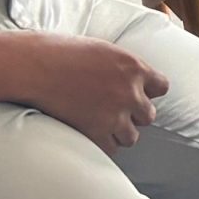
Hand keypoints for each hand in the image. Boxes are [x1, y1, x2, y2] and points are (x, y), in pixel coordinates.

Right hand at [16, 32, 168, 151]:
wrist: (36, 67)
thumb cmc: (64, 52)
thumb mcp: (103, 49)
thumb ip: (122, 66)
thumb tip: (132, 77)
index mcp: (133, 67)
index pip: (162, 87)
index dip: (149, 92)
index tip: (138, 94)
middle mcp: (129, 92)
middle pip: (148, 115)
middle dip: (134, 114)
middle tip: (116, 110)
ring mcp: (114, 115)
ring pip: (132, 136)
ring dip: (120, 132)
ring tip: (103, 124)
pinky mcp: (97, 133)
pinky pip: (111, 149)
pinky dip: (103, 144)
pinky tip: (91, 134)